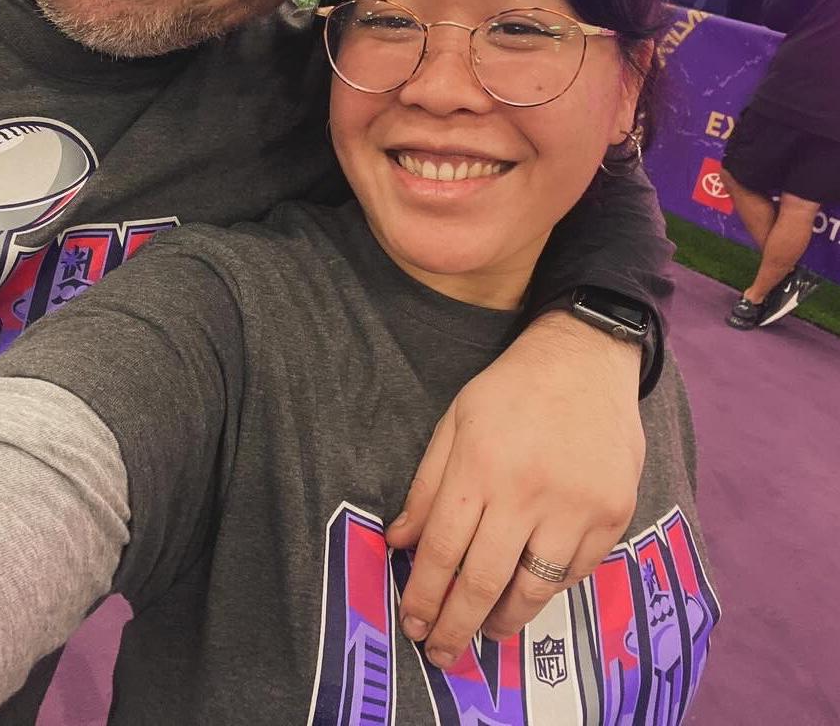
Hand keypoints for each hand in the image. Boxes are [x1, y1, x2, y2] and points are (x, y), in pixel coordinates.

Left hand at [385, 311, 644, 668]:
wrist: (585, 359)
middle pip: (484, 581)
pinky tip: (527, 593)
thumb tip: (399, 543)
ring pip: (534, 589)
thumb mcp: (453, 422)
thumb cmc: (510, 390)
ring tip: (483, 631)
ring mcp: (575, 507)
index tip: (411, 622)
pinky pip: (575, 573)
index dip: (423, 594)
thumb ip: (426, 486)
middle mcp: (527, 492)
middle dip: (456, 626)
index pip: (441, 549)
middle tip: (440, 652)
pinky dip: (547, 591)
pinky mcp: (612, 514)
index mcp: (479, 465)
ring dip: (503, 621)